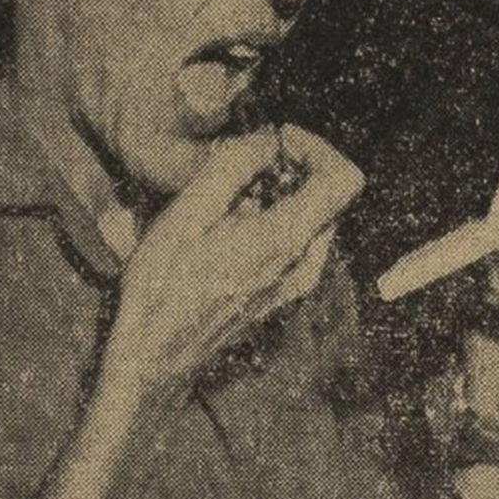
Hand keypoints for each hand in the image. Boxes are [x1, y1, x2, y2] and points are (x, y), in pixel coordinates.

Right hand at [112, 125, 363, 383]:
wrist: (154, 358)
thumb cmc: (161, 285)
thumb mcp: (186, 214)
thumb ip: (232, 168)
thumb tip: (269, 141)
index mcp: (285, 239)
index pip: (345, 179)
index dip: (317, 147)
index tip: (275, 140)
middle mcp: (305, 263)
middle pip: (331, 194)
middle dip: (295, 166)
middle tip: (244, 162)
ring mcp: (299, 283)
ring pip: (315, 215)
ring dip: (284, 191)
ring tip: (232, 194)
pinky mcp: (286, 294)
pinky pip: (301, 240)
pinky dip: (278, 217)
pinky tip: (232, 225)